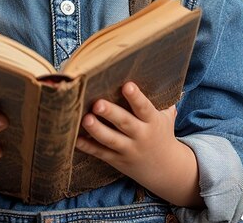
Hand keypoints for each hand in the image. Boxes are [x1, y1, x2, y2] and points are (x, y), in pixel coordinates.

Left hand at [75, 82, 201, 207]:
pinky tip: (75, 138)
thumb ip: (162, 99)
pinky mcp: (117, 160)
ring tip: (85, 119)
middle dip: (111, 113)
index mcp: (153, 122)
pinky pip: (100, 153)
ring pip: (110, 140)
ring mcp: (128, 150)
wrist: (167, 170)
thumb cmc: (162, 134)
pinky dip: (87, 146)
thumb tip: (156, 72)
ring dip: (96, 130)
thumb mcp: (166, 117)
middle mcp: (141, 136)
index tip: (127, 85)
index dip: (136, 97)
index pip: (144, 108)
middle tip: (98, 104)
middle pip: (125, 123)